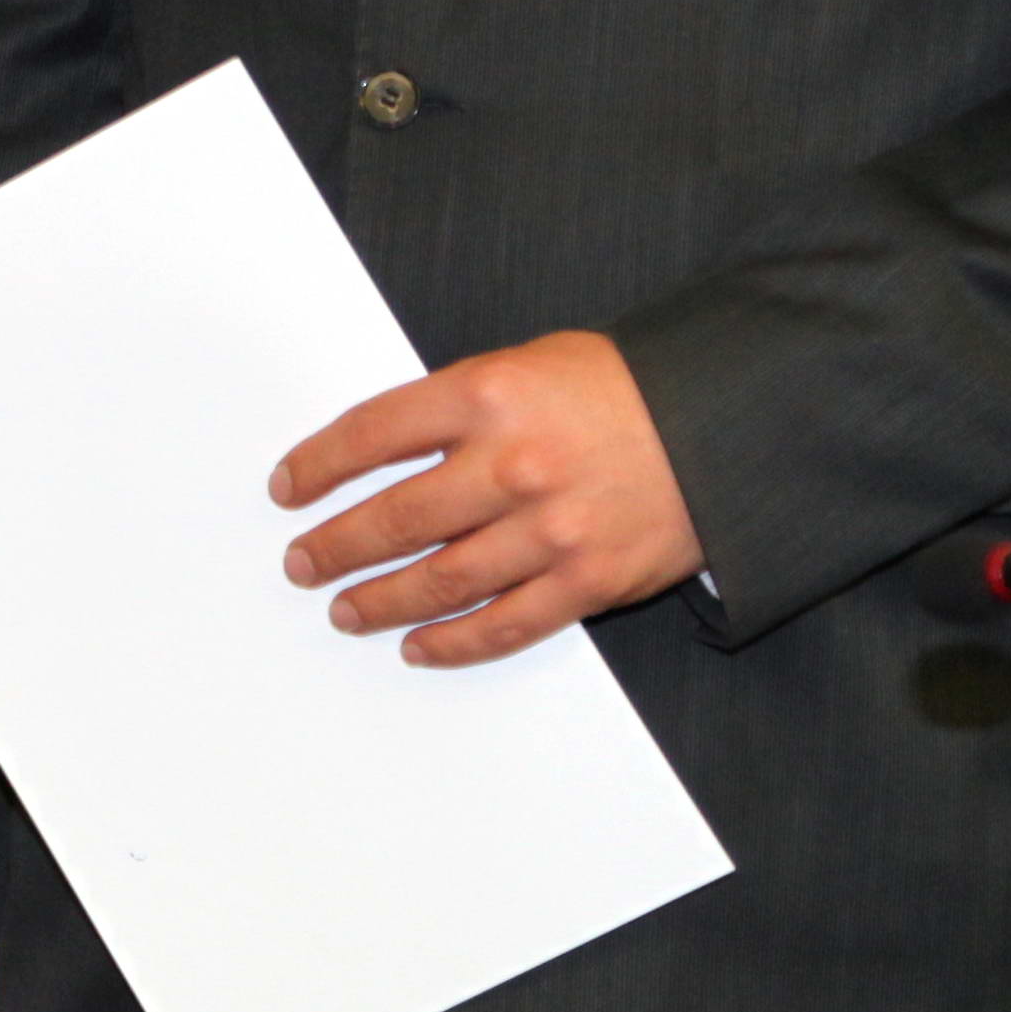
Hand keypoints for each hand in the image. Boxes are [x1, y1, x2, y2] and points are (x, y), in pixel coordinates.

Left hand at [274, 327, 702, 666]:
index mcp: (486, 395)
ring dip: (381, 600)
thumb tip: (384, 453)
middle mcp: (511, 464)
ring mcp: (550, 529)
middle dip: (336, 546)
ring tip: (345, 609)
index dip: (319, 465)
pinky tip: (418, 647)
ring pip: (440, 580)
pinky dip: (454, 643)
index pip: (372, 433)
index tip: (287, 489)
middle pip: (395, 517)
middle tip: (301, 564)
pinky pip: (505, 624)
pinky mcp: (589, 580)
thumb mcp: (525, 364)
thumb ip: (457, 407)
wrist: (722, 423)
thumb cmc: (619, 388)